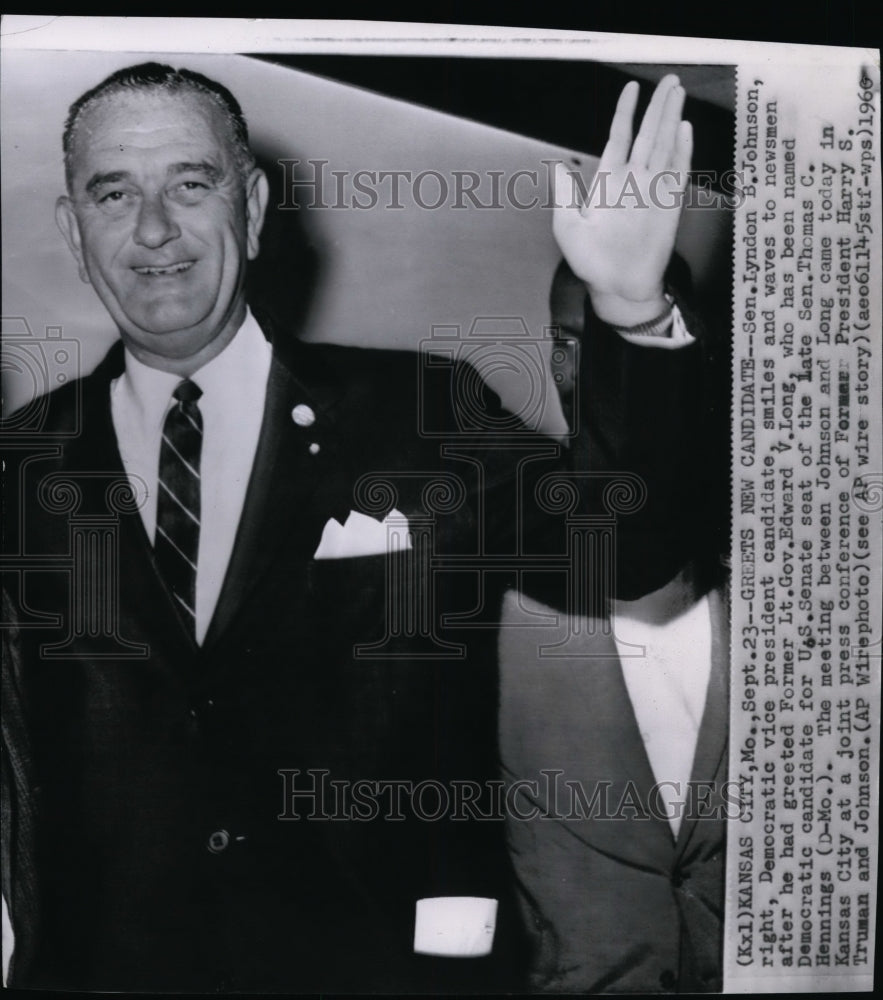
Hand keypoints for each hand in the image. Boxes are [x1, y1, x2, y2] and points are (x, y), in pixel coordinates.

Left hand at [552, 74, 691, 325]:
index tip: (630, 90)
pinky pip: (677, 173)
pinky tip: (684, 130)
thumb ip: (565, 195)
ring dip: (671, 119)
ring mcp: (653, 192)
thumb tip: (558, 166)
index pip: (619, 138)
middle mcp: (633, 182)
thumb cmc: (592, 264)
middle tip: (669, 80)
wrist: (618, 288)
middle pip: (648, 135)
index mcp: (608, 183)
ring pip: (664, 146)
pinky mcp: (669, 207)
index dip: (625, 113)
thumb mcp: (568, 227)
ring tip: (678, 93)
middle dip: (657, 106)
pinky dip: (682, 151)